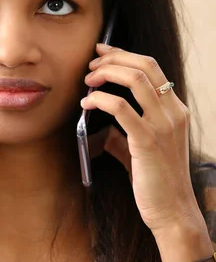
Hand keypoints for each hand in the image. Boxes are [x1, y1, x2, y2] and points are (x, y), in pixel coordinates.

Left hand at [81, 43, 212, 261]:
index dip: (124, 54)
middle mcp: (173, 112)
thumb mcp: (142, 150)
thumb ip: (125, 134)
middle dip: (113, 58)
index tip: (102, 51)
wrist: (172, 210)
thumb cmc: (156, 180)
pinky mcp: (147, 140)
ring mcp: (163, 125)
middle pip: (144, 65)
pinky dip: (100, 99)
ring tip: (88, 80)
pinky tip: (87, 103)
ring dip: (106, 73)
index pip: (151, 67)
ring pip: (135, 79)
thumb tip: (103, 131)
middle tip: (91, 64)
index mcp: (175, 110)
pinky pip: (121, 108)